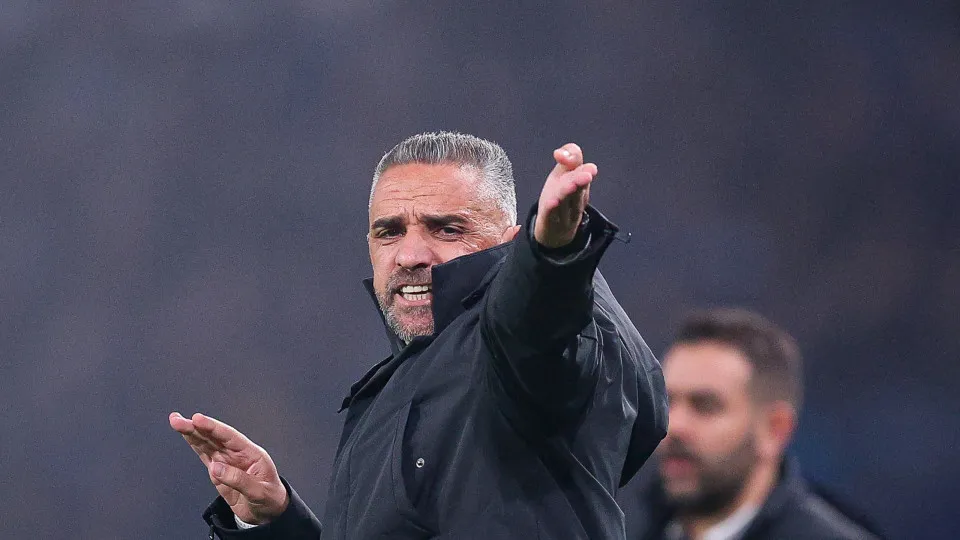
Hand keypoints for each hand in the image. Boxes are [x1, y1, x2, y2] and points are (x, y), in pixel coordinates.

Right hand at [169, 412, 288, 524]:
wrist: (267, 512)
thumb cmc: (270, 499)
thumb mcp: (259, 492)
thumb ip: (239, 480)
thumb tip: (215, 468)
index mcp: (251, 454)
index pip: (229, 437)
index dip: (213, 427)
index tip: (197, 419)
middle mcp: (237, 454)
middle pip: (214, 437)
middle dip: (195, 427)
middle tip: (177, 420)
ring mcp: (227, 461)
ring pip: (207, 444)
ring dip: (192, 433)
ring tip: (177, 422)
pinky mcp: (219, 471)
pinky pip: (205, 456)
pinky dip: (195, 445)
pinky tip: (186, 436)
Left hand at [534, 143, 596, 247]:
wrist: (555, 230)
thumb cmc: (561, 196)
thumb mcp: (565, 173)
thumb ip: (570, 157)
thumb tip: (560, 153)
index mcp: (581, 187)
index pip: (583, 175)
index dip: (585, 170)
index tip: (590, 168)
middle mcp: (575, 201)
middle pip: (578, 191)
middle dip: (580, 182)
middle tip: (586, 176)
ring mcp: (564, 214)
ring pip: (566, 203)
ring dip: (567, 194)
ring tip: (569, 185)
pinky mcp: (549, 223)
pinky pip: (551, 216)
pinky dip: (552, 209)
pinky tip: (552, 202)